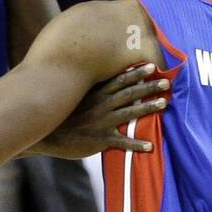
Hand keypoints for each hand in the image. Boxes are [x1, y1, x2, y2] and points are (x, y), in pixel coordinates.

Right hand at [38, 64, 169, 157]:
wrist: (44, 134)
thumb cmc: (58, 116)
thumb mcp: (70, 98)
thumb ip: (86, 91)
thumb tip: (97, 81)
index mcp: (95, 94)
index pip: (119, 80)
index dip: (136, 73)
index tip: (152, 66)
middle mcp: (100, 105)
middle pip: (129, 93)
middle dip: (149, 87)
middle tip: (166, 82)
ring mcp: (101, 122)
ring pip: (129, 113)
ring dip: (148, 108)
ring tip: (164, 104)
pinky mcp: (100, 139)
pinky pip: (122, 142)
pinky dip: (136, 144)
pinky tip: (150, 146)